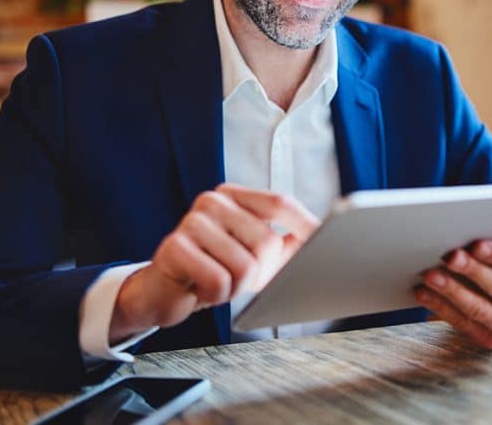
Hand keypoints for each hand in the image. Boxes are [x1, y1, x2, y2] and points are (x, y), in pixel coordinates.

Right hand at [110, 183, 319, 342]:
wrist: (162, 292)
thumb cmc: (213, 270)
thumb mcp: (254, 254)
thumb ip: (286, 244)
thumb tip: (324, 241)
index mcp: (234, 196)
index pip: (280, 203)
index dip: (306, 226)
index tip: (328, 242)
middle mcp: (212, 202)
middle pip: (267, 241)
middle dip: (262, 273)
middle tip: (239, 278)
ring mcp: (191, 222)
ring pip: (245, 266)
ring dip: (236, 287)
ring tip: (218, 281)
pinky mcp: (174, 248)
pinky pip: (219, 281)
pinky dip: (216, 295)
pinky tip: (200, 288)